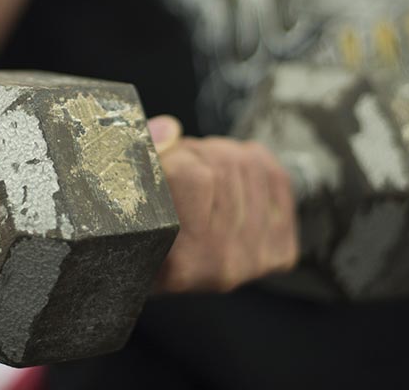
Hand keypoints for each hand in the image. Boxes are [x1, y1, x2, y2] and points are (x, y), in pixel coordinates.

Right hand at [148, 115, 298, 292]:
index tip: (162, 161)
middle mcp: (221, 264)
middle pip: (224, 164)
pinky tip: (235, 177)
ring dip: (223, 156)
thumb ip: (147, 160)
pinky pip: (277, 179)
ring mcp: (255, 259)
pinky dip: (257, 164)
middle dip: (198, 151)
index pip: (189, 174)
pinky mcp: (278, 252)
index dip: (172, 155)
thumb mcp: (130, 202)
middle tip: (182, 163)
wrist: (163, 279)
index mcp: (179, 261)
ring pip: (250, 165)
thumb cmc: (142, 239)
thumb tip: (170, 129)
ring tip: (203, 172)